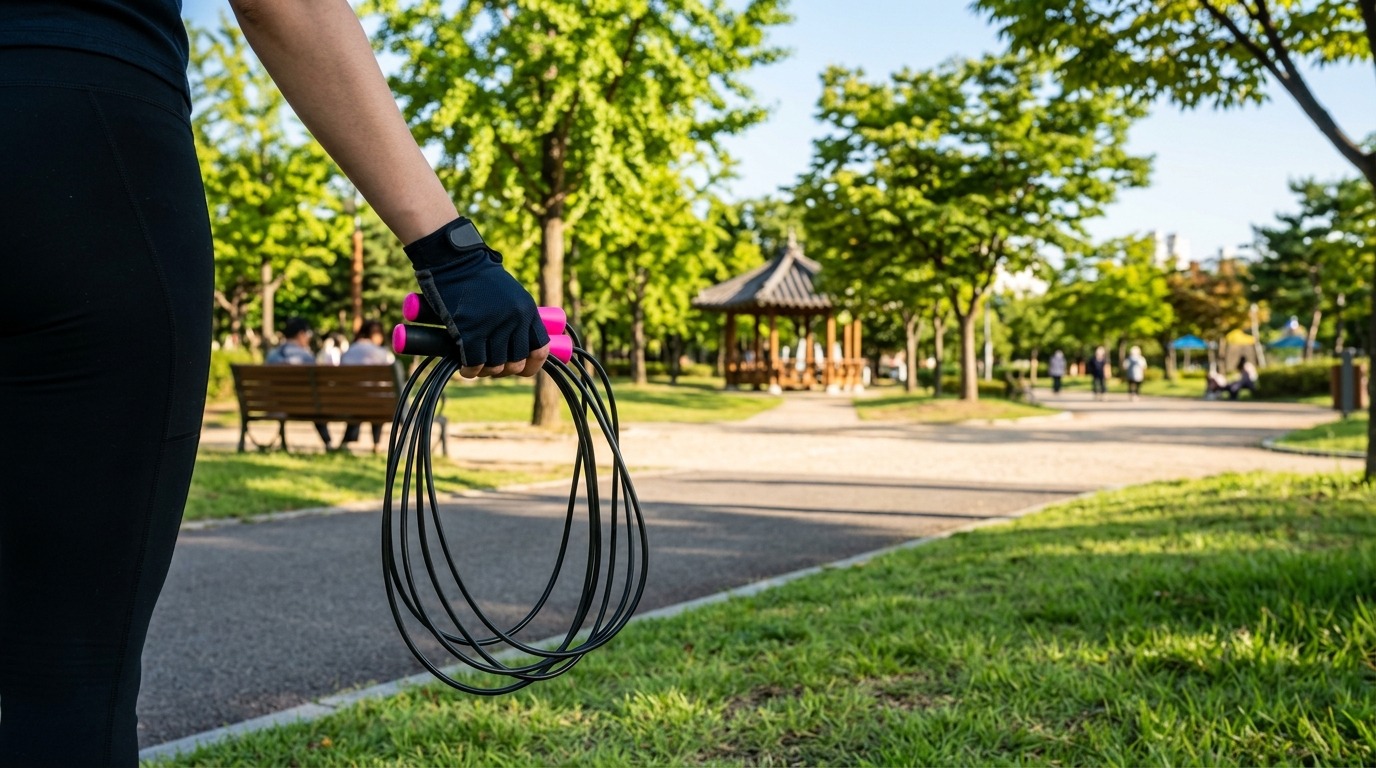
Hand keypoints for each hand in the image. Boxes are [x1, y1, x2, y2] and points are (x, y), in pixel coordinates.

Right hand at [404, 217, 550, 377]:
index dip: (532, 365)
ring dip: (486, 371)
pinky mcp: (470, 330)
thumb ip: (515, 317)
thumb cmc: (478, 277)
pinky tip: (466, 368)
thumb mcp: (508, 294)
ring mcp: (493, 326)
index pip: (540, 349)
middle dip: (504, 369)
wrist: (454, 260)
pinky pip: (475, 363)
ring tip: (477, 365)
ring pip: (496, 366)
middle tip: (491, 365)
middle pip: (516, 361)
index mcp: (527, 310)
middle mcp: (515, 320)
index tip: (521, 370)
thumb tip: (516, 348)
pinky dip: (470, 371)